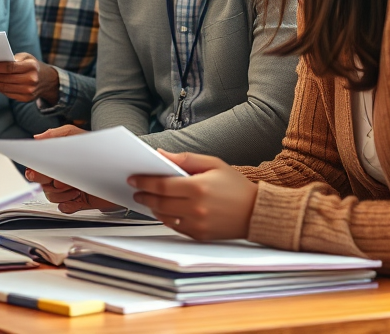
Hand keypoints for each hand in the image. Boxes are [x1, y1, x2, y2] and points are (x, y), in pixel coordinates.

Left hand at [0, 52, 58, 103]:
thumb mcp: (26, 57)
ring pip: (3, 87)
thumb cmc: (32, 65)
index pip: (9, 68)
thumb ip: (11, 59)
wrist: (47, 80)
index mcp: (31, 67)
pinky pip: (6, 93)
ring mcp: (28, 92)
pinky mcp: (24, 99)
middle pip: (4, 79)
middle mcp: (31, 80)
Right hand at [24, 125, 119, 212]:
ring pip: (52, 197)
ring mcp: (68, 190)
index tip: (36, 173)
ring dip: (61, 194)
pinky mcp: (78, 202)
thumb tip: (37, 138)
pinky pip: (64, 208)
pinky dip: (68, 204)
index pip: (37, 169)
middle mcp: (60, 176)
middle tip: (61, 180)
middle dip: (50, 183)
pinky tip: (76, 197)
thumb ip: (57, 134)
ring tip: (75, 187)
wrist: (122, 166)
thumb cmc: (98, 148)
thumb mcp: (77, 135)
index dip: (34, 172)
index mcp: (57, 162)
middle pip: (43, 185)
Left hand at [128, 149, 257, 240]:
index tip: (133, 178)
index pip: (162, 185)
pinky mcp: (199, 235)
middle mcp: (196, 208)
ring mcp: (197, 224)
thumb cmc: (235, 186)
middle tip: (136, 190)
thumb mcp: (213, 164)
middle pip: (159, 202)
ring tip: (148, 199)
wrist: (256, 212)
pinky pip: (174, 226)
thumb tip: (161, 154)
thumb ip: (185, 159)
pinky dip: (165, 218)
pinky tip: (163, 209)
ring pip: (164, 216)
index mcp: (198, 187)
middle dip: (144, 195)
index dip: (144, 181)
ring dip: (152, 207)